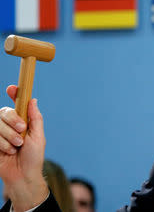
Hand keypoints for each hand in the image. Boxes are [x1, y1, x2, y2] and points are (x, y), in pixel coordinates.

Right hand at [0, 85, 47, 210]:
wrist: (22, 176)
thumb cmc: (34, 157)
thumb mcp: (38, 136)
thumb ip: (35, 118)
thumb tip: (33, 100)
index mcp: (22, 121)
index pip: (16, 104)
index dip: (13, 93)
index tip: (11, 88)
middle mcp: (9, 125)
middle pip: (4, 112)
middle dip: (13, 121)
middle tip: (22, 131)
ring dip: (9, 136)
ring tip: (17, 147)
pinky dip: (2, 144)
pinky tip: (8, 152)